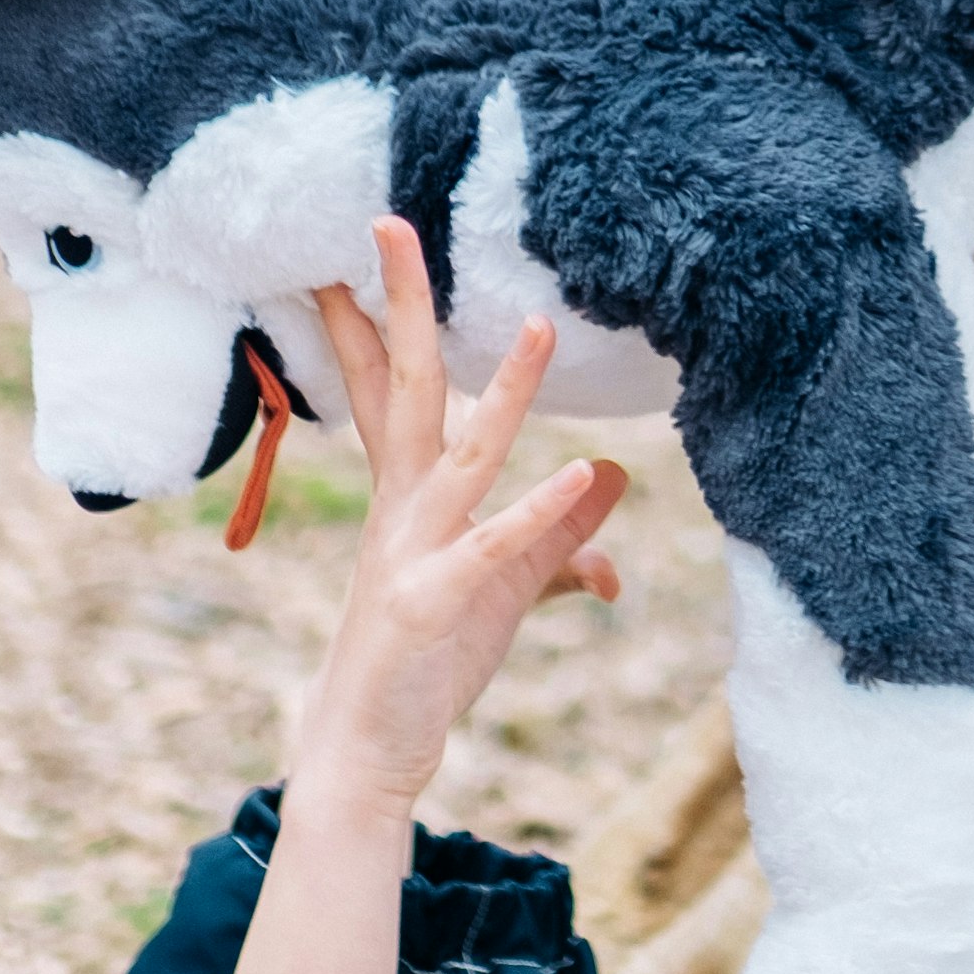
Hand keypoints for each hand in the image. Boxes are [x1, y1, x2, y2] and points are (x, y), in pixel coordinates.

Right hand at [292, 216, 628, 819]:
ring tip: (539, 325)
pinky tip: (583, 472)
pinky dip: (540, 511)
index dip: (374, 317)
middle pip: (403, 386)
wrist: (368, 753)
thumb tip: (612, 475)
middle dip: (398, 304)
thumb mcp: (509, 585)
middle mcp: (402, 508)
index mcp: (408, 495)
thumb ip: (559, 531)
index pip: (389, 386)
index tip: (361, 246)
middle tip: (388, 219)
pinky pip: (493, 549)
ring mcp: (410, 553)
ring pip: (460, 453)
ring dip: (503, 391)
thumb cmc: (427, 661)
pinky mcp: (432, 606)